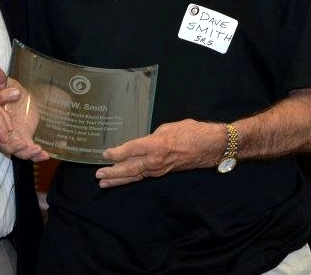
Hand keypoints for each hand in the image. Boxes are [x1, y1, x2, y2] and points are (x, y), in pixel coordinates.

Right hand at [0, 62, 49, 162]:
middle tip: (27, 147)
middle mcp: (3, 130)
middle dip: (18, 148)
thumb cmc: (8, 94)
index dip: (5, 132)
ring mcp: (14, 137)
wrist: (25, 99)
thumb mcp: (4, 86)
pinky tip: (45, 155)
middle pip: (7, 143)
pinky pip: (27, 151)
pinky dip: (35, 155)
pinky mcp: (24, 141)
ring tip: (36, 150)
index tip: (17, 136)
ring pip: (18, 150)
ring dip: (27, 152)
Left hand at [95, 119, 224, 187]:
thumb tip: (142, 142)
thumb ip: (152, 136)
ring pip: (135, 175)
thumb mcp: (168, 128)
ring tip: (104, 182)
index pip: (131, 150)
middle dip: (113, 172)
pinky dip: (131, 178)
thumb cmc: (192, 131)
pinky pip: (144, 176)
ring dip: (119, 179)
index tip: (104, 154)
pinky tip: (123, 179)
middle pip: (130, 168)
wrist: (212, 146)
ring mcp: (160, 169)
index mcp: (156, 145)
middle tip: (98, 175)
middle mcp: (156, 160)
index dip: (117, 153)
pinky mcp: (164, 172)